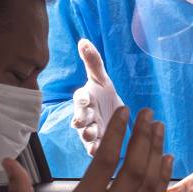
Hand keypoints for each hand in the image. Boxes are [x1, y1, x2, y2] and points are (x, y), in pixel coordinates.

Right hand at [4, 107, 171, 191]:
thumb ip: (18, 188)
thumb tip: (5, 160)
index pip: (106, 161)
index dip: (117, 133)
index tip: (124, 113)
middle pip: (133, 169)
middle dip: (143, 137)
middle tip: (148, 115)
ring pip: (149, 185)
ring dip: (156, 154)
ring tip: (159, 130)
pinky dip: (162, 180)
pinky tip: (166, 161)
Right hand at [71, 38, 123, 155]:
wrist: (113, 116)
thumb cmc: (103, 96)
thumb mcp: (101, 79)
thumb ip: (93, 61)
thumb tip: (84, 41)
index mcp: (85, 99)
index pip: (80, 98)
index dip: (81, 99)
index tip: (85, 98)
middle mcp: (84, 116)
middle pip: (80, 118)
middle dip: (80, 120)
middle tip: (81, 122)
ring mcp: (90, 131)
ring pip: (86, 135)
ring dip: (88, 136)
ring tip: (91, 136)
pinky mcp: (97, 144)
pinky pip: (93, 148)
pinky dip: (95, 150)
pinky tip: (99, 150)